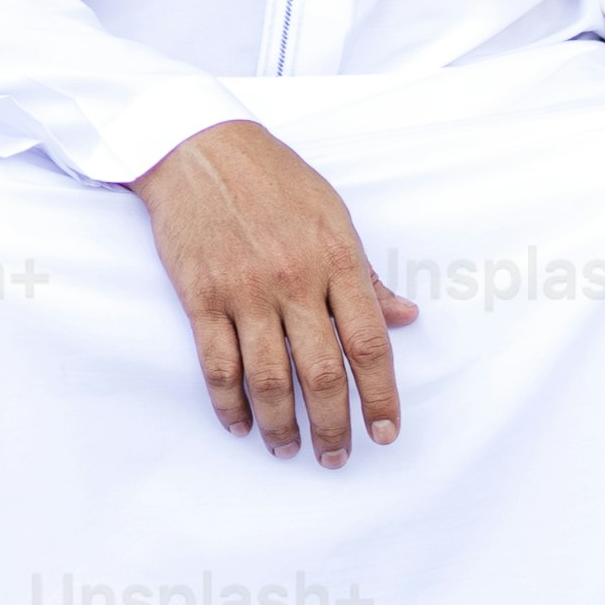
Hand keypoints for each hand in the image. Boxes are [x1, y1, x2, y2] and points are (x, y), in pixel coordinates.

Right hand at [131, 120, 416, 463]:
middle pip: (321, 372)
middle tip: (337, 457)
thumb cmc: (273, 178)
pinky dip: (229, 402)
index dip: (380, 396)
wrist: (198, 147)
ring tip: (289, 451)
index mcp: (337, 259)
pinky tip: (240, 424)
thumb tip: (406, 317)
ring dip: (282, 425)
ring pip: (268, 378)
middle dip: (333, 426)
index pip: (368, 344)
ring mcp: (244, 290)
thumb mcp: (333, 215)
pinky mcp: (200, 295)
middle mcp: (294, 280)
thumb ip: (367, 274)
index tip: (385, 433)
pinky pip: (217, 363)